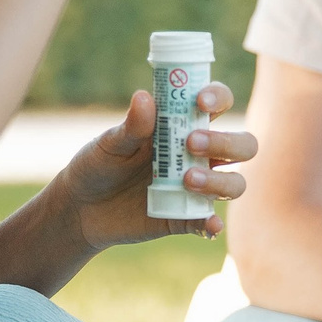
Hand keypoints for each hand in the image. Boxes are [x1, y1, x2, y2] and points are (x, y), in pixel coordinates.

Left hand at [55, 83, 254, 250]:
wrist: (80, 208)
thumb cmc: (98, 165)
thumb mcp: (109, 143)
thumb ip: (131, 126)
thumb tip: (145, 97)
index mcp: (182, 125)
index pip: (218, 104)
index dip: (219, 97)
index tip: (201, 102)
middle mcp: (197, 155)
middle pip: (241, 146)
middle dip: (227, 142)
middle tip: (192, 143)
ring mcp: (196, 188)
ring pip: (234, 183)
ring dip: (220, 181)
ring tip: (187, 179)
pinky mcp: (186, 218)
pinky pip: (209, 222)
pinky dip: (212, 223)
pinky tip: (208, 223)